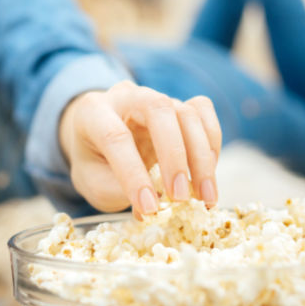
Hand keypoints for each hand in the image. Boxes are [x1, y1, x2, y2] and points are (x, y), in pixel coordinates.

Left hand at [59, 81, 221, 216]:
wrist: (98, 138)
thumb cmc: (95, 161)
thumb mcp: (93, 181)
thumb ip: (118, 191)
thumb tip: (157, 207)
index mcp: (93, 112)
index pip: (115, 136)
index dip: (133, 174)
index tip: (149, 208)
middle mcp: (127, 96)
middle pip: (158, 108)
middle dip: (174, 156)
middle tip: (181, 198)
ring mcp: (156, 96)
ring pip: (187, 112)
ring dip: (201, 157)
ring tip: (204, 197)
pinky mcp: (179, 104)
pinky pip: (203, 111)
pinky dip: (211, 143)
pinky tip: (207, 174)